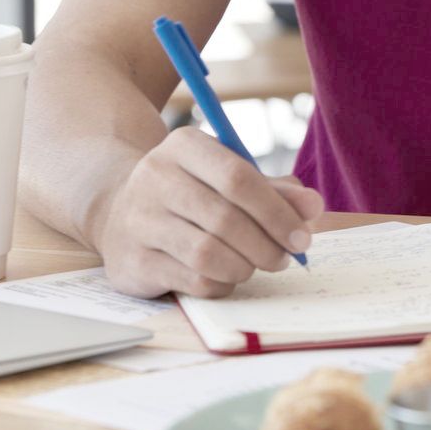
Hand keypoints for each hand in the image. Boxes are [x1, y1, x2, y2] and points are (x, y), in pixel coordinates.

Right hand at [91, 128, 324, 297]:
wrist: (117, 212)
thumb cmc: (190, 194)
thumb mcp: (228, 179)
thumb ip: (273, 191)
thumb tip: (313, 207)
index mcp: (183, 146)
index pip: (238, 178)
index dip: (277, 212)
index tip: (303, 237)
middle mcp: (154, 177)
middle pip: (226, 218)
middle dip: (266, 244)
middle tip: (285, 258)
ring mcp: (138, 220)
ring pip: (208, 253)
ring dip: (245, 266)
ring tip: (254, 265)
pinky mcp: (132, 261)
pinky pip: (192, 280)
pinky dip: (221, 283)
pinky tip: (226, 276)